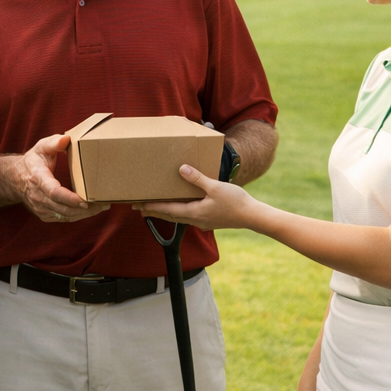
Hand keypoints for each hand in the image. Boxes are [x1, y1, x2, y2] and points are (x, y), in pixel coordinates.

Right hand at [13, 134, 109, 223]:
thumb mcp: (41, 147)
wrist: (15, 179)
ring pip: (65, 215)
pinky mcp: (44, 215)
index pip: (53, 192)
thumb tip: (67, 139)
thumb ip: (54, 142)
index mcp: (38, 178)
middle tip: (103, 203)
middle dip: (85, 209)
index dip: (70, 198)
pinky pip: (63, 218)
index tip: (85, 201)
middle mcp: (38, 196)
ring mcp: (40, 208)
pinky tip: (90, 210)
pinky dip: (77, 215)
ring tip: (101, 207)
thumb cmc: (33, 161)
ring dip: (84, 214)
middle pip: (63, 208)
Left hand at [134, 164, 255, 230]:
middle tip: (139, 208)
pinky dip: (179, 211)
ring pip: (179, 217)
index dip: (152, 207)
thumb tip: (182, 169)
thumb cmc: (235, 202)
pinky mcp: (209, 220)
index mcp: (194, 212)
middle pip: (170, 215)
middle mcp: (195, 219)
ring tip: (155, 208)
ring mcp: (202, 221)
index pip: (167, 210)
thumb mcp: (215, 187)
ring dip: (166, 212)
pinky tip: (180, 206)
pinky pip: (188, 216)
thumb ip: (197, 178)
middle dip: (154, 211)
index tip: (138, 205)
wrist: (252, 216)